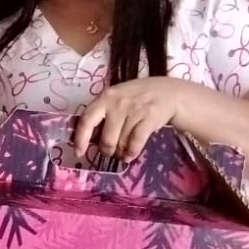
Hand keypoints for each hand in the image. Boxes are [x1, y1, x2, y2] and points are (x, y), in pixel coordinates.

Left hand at [73, 77, 188, 162]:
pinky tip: (130, 155)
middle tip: (109, 153)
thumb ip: (103, 112)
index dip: (80, 138)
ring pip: (122, 142)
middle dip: (106, 150)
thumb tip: (88, 138)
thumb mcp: (117, 97)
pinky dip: (132, 152)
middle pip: (106, 138)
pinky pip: (136, 142)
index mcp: (105, 97)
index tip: (78, 152)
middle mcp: (118, 103)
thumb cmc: (138, 97)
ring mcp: (134, 110)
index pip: (87, 119)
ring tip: (122, 154)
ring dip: (121, 153)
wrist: (169, 92)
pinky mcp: (149, 118)